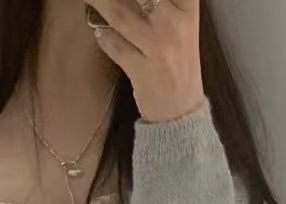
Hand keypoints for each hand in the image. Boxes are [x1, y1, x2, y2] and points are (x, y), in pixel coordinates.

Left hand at [89, 0, 204, 122]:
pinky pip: (112, 44)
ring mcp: (159, 48)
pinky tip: (101, 34)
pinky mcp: (143, 70)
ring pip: (119, 13)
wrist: (180, 110)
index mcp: (187, 7)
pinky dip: (103, 36)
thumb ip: (162, 3)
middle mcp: (176, 23)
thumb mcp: (180, 24)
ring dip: (98, 1)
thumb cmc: (177, 61)